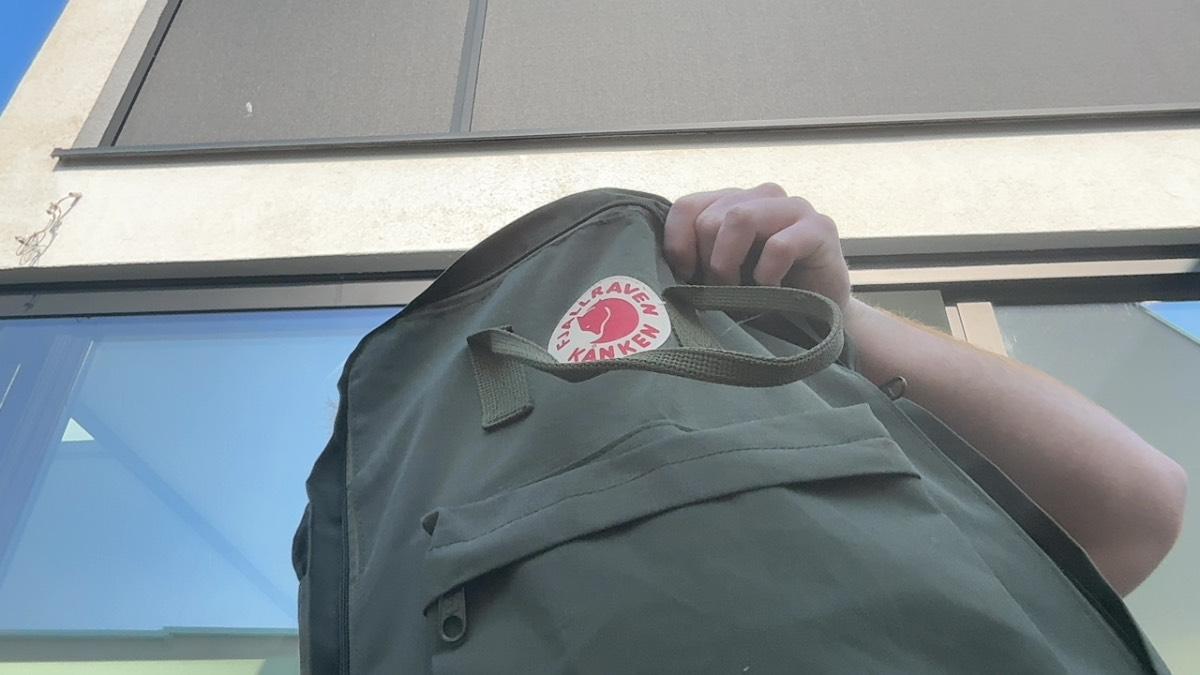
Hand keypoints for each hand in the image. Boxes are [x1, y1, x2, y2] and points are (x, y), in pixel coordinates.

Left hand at [663, 183, 851, 312]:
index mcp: (733, 202)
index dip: (677, 243)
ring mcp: (792, 208)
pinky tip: (772, 290)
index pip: (687, 206)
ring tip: (740, 291)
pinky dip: (767, 274)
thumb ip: (696, 262)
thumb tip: (658, 272)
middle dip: (708, 262)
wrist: (821, 315)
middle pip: (711, 217)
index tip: (684, 276)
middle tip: (720, 292)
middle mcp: (761, 197)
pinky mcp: (820, 228)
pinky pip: (779, 245)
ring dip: (730, 263)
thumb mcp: (722, 277)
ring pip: (739, 217)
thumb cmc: (766, 295)